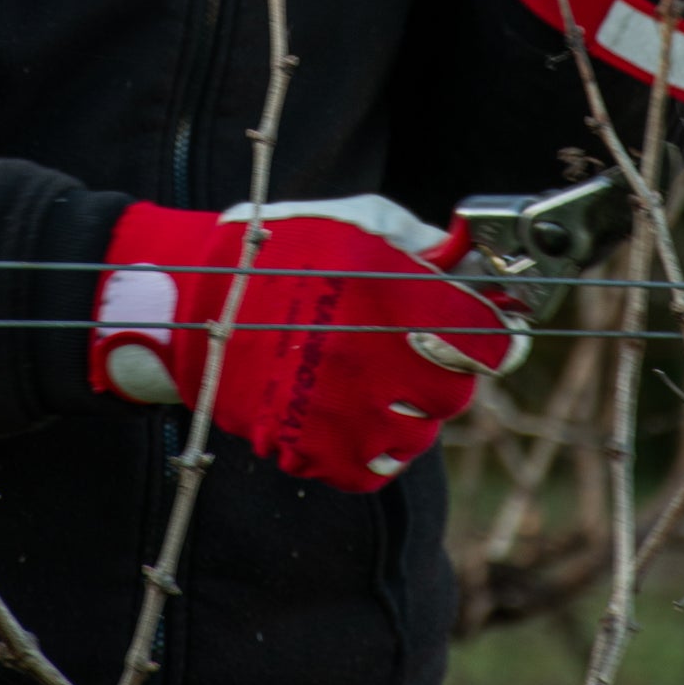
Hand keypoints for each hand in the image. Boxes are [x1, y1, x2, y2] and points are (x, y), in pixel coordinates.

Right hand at [90, 194, 528, 493]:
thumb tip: (474, 263)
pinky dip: (369, 441)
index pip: (489, 341)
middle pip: (459, 390)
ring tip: (368, 373)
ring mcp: (343, 414)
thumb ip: (425, 243)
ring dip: (408, 407)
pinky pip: (375, 465)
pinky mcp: (314, 452)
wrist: (192, 300)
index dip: (490, 333)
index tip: (479, 327)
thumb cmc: (283, 248)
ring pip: (420, 433)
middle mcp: (374, 359)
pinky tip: (345, 404)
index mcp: (393, 295)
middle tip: (411, 346)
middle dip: (446, 367)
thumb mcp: (359, 219)